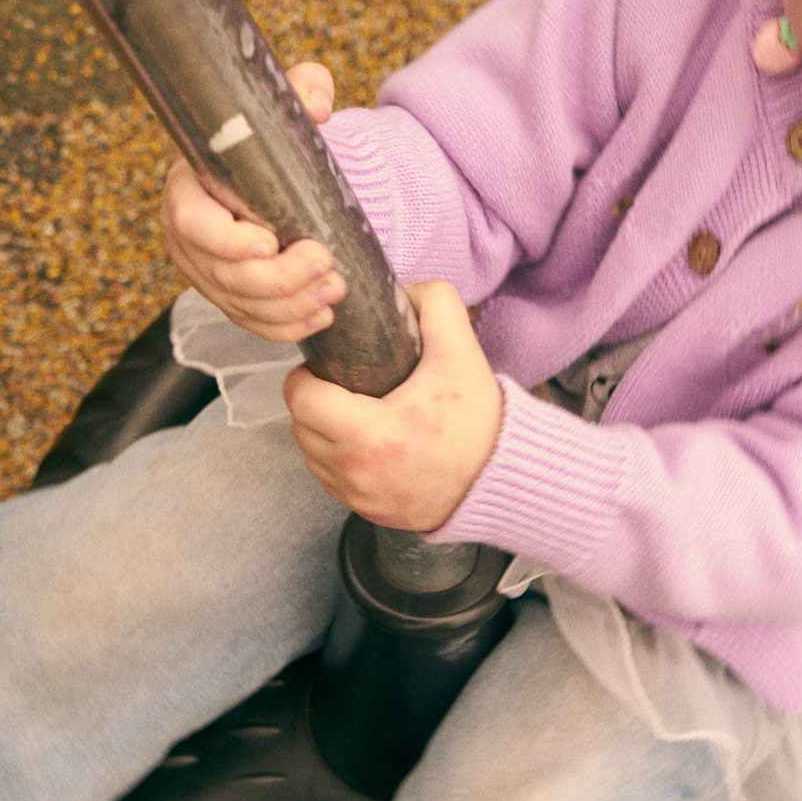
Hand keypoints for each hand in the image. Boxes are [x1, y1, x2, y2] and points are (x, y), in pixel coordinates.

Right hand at [160, 62, 342, 343]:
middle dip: (276, 277)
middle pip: (221, 274)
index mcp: (189, 190)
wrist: (281, 181)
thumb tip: (316, 100)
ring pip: (240, 304)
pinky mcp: (231, 299)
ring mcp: (208, 274)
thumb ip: (300, 91)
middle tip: (324, 263)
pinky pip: (253, 324)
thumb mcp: (285, 112)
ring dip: (290, 304)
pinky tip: (320, 318)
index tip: (269, 241)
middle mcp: (190, 239)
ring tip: (334, 289)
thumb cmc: (274, 147)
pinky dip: (287, 327)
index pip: (190, 223)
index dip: (226, 240)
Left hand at [282, 282, 503, 531]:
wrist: (501, 480)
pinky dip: (340, 462)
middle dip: (314, 403)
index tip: (327, 369)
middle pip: (301, 427)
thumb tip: (404, 287)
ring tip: (354, 414)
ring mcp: (360, 496)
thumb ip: (435, 305)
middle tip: (343, 387)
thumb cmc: (479, 423)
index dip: (306, 378)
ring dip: (323, 434)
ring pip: (312, 457)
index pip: (300, 399)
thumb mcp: (461, 353)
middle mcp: (357, 471)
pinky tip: (367, 444)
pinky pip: (332, 482)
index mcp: (371, 433)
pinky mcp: (367, 512)